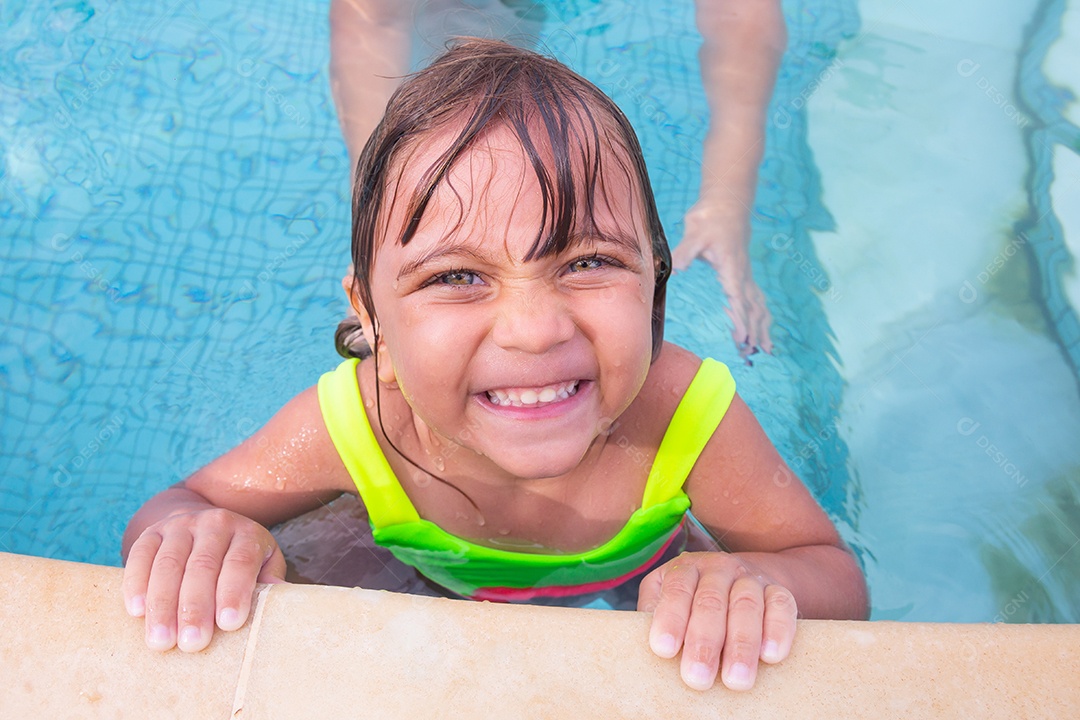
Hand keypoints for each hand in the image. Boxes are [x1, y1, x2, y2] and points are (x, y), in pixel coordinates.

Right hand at [123, 508, 285, 651]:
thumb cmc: (239, 559)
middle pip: (202, 566)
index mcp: (246, 533)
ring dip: (162, 604)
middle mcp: (214, 524)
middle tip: (192, 643)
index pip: (240, 561)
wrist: (203, 526)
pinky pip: (140, 556)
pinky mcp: (151, 533)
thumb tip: (280, 598)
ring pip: (169, 564)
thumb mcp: (264, 563)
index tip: (229, 624)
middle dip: (195, 607)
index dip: (234, 592)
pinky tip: (136, 611)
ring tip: (161, 639)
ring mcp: (180, 525)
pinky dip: (135, 584)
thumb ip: (270, 580)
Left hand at [637, 551, 797, 690]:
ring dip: (742, 644)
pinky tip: (771, 655)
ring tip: (736, 679)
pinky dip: (779, 630)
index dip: (670, 618)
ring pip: (746, 606)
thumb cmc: (691, 602)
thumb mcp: (666, 599)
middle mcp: (718, 568)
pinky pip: (782, 606)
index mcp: (685, 569)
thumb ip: (656, 616)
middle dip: (704, 641)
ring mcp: (749, 578)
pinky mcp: (778, 591)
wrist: (739, 579)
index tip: (664, 649)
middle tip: (697, 677)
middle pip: (711, 601)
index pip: (676, 590)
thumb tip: (648, 649)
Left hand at [672, 202, 772, 361]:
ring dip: (762, 328)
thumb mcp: (694, 233)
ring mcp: (746, 275)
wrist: (727, 203)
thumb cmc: (709, 218)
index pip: (738, 298)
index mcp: (732, 268)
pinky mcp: (744, 274)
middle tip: (752, 355)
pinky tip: (762, 330)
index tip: (744, 339)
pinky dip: (760, 317)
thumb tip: (676, 268)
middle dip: (754, 332)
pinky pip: (756, 300)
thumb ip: (686, 252)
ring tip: (765, 351)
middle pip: (753, 308)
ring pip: (759, 306)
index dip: (742, 319)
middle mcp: (743, 275)